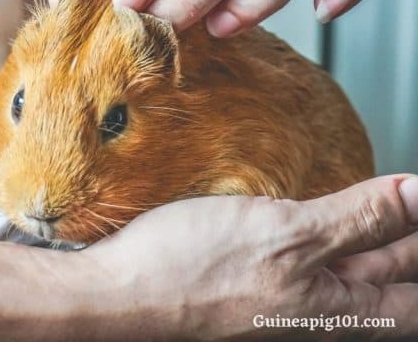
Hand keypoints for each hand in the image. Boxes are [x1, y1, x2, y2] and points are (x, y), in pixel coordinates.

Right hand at [65, 175, 417, 339]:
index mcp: (339, 309)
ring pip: (348, 260)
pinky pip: (308, 249)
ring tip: (392, 198)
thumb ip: (360, 218)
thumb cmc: (191, 273)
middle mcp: (316, 306)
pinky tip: (326, 207)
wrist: (119, 292)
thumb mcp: (289, 238)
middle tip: (413, 198)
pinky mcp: (252, 269)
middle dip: (410, 235)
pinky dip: (330, 225)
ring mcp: (283, 288)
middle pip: (389, 273)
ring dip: (375, 229)